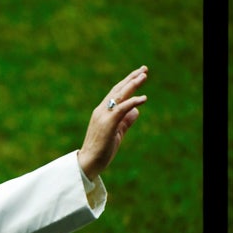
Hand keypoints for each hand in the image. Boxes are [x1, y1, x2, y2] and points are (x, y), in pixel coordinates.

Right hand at [78, 66, 147, 180]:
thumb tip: (136, 110)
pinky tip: (143, 98)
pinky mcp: (108, 123)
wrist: (88, 163)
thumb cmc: (101, 150)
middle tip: (144, 69)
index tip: (139, 75)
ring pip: (119, 96)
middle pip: (118, 90)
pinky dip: (133, 102)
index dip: (127, 83)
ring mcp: (103, 116)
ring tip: (144, 76)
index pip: (115, 93)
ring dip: (132, 85)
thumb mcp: (117, 133)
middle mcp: (101, 111)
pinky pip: (122, 109)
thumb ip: (126, 121)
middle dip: (131, 78)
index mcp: (102, 112)